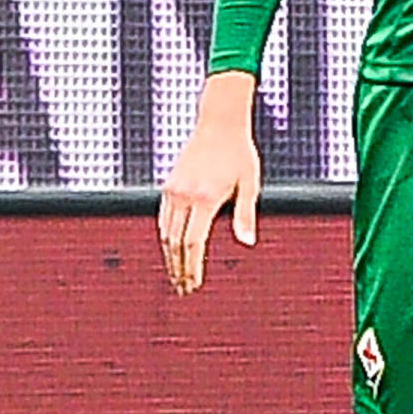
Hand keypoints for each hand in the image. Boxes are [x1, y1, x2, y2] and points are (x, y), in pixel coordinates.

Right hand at [160, 71, 262, 294]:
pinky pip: (163, 219)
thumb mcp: (249, 183)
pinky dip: (166, 238)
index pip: (194, 243)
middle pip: (176, 244)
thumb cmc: (239, 153)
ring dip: (170, 257)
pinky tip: (172, 250)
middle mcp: (185, 196)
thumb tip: (247, 243)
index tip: (194, 284)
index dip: (193, 267)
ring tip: (176, 276)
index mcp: (206, 198)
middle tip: (184, 289)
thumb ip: (245, 214)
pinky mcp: (168, 185)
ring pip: (166, 233)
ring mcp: (173, 190)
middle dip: (179, 269)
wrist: (219, 123)